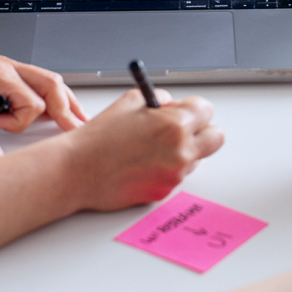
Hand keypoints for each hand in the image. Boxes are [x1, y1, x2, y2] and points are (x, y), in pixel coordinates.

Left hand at [0, 53, 84, 158]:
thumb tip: (0, 165)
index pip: (32, 104)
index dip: (19, 123)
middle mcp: (5, 66)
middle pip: (53, 84)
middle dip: (67, 108)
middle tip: (81, 127)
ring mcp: (3, 67)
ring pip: (47, 79)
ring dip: (60, 99)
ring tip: (76, 117)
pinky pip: (33, 80)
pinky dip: (46, 94)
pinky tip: (51, 107)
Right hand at [56, 88, 222, 209]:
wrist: (76, 171)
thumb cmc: (98, 138)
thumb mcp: (129, 103)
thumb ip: (159, 100)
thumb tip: (174, 104)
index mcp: (174, 125)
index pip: (207, 111)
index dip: (193, 109)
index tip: (183, 110)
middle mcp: (181, 151)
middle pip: (215, 138)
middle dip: (201, 130)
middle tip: (181, 129)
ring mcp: (175, 174)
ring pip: (195, 158)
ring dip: (182, 151)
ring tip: (149, 148)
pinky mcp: (165, 191)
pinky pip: (176, 175)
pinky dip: (166, 169)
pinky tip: (141, 164)